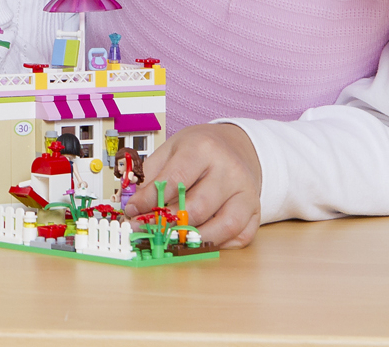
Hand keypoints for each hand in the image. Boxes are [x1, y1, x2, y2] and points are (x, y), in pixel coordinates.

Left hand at [124, 122, 261, 248]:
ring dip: (194, 238)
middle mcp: (229, 169)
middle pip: (198, 207)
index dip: (150, 200)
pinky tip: (199, 239)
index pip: (174, 180)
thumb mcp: (171, 149)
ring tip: (171, 239)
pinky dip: (219, 244)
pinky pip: (240, 236)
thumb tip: (133, 206)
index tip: (133, 211)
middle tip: (148, 230)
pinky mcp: (255, 210)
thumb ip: (151, 175)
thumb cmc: (199, 150)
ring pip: (223, 226)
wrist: (236, 146)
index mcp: (203, 148)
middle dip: (169, 223)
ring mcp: (246, 192)